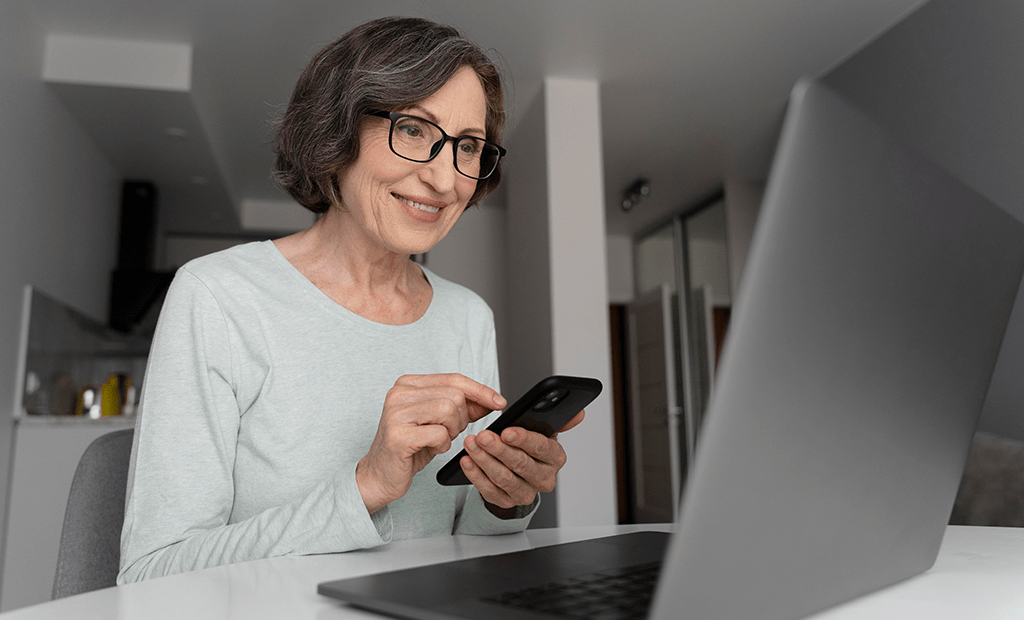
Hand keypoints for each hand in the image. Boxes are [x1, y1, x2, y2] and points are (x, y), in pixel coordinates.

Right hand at [357, 374, 505, 513]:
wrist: (380, 475)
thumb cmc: (410, 446)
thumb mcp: (439, 422)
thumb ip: (462, 407)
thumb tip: (491, 400)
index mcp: (408, 384)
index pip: (454, 379)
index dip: (480, 390)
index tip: (499, 402)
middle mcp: (399, 393)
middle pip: (454, 396)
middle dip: (461, 418)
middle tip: (448, 432)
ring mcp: (396, 413)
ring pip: (449, 411)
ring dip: (452, 431)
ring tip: (438, 439)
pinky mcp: (398, 435)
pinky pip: (440, 434)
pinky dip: (442, 445)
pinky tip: (430, 449)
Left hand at [460, 410, 585, 516]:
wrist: (519, 473)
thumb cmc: (530, 447)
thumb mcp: (544, 431)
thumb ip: (559, 421)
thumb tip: (578, 413)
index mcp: (555, 458)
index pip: (541, 448)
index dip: (523, 440)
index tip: (506, 431)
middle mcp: (544, 478)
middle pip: (521, 464)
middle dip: (499, 449)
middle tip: (482, 436)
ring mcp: (526, 493)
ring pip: (503, 478)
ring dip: (484, 460)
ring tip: (471, 444)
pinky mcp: (507, 502)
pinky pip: (489, 490)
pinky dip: (476, 475)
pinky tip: (467, 461)